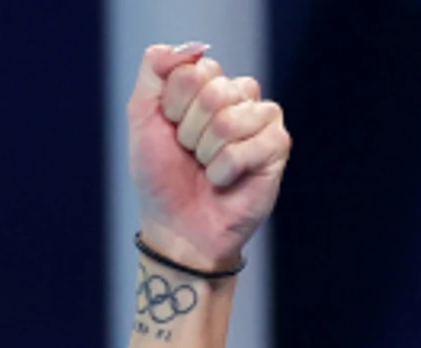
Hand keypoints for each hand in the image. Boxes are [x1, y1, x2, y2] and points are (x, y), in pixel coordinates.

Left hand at [129, 45, 289, 269]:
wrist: (178, 226)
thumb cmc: (161, 176)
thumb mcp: (142, 116)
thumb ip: (155, 71)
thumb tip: (194, 47)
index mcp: (207, 82)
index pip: (193, 69)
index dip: (173, 105)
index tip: (171, 130)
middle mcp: (237, 95)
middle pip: (212, 91)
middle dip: (190, 131)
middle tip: (191, 153)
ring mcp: (261, 118)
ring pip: (229, 119)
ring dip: (207, 153)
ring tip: (207, 167)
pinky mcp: (277, 146)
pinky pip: (247, 146)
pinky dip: (226, 170)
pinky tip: (225, 181)